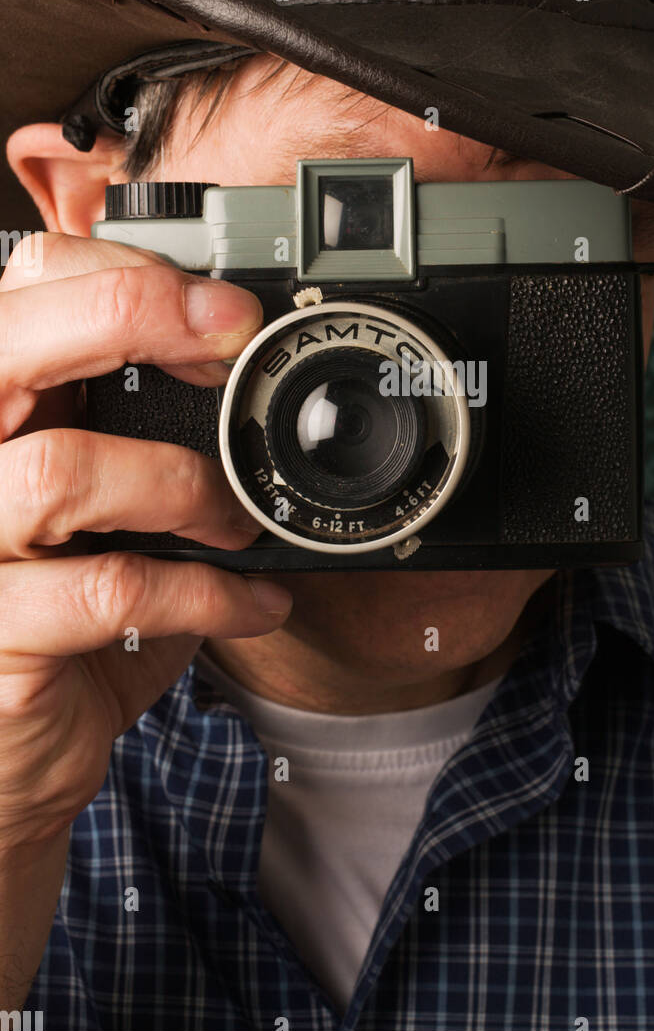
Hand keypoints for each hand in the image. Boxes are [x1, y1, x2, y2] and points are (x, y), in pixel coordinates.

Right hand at [0, 232, 291, 851]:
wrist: (6, 755)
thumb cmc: (60, 612)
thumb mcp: (95, 501)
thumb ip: (137, 424)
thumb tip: (247, 360)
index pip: (26, 283)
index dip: (126, 275)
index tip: (224, 312)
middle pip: (7, 343)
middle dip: (134, 316)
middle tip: (229, 343)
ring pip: (59, 473)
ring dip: (181, 487)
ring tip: (237, 520)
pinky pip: (107, 594)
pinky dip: (205, 593)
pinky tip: (253, 605)